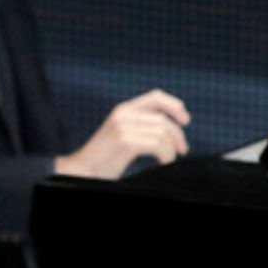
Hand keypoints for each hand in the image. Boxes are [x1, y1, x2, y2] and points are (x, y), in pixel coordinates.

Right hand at [55, 88, 190, 179]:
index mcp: (122, 110)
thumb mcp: (121, 135)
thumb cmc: (103, 159)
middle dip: (178, 135)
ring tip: (167, 160)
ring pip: (163, 133)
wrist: (82, 170)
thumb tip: (169, 129)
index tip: (185, 120)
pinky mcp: (125, 141)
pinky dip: (166, 156)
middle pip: (163, 119)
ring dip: (171, 150)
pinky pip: (158, 145)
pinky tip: (162, 163)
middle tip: (183, 150)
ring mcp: (123, 127)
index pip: (156, 97)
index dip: (175, 106)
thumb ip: (139, 126)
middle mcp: (123, 114)